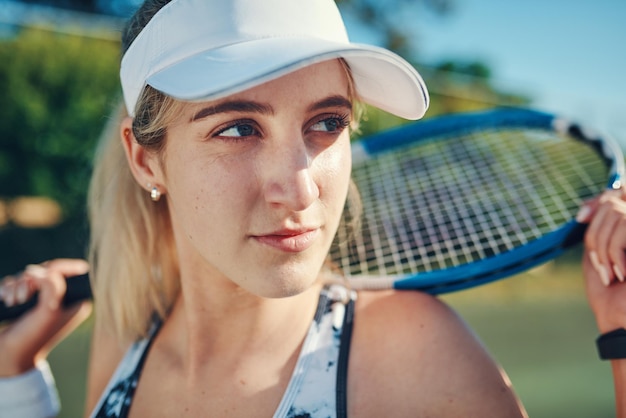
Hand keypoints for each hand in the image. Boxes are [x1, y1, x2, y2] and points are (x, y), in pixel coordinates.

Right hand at [0, 259, 91, 375]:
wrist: (7, 356)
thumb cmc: (32, 337)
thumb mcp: (49, 312)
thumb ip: (52, 287)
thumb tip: (38, 270)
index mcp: (76, 300)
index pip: (76, 270)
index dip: (59, 268)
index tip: (40, 277)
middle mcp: (62, 297)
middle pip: (50, 269)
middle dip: (32, 278)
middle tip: (23, 296)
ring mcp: (42, 297)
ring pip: (30, 274)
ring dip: (18, 284)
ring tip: (13, 302)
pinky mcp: (25, 299)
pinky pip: (16, 281)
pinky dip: (9, 287)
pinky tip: (6, 300)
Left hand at [578, 190, 625, 332]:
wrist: (622, 322)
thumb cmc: (608, 295)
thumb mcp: (596, 256)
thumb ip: (596, 230)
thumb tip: (586, 209)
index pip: (617, 195)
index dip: (598, 200)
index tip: (580, 216)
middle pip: (612, 203)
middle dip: (595, 233)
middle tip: (598, 262)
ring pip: (617, 214)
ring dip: (603, 245)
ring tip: (610, 272)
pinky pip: (625, 227)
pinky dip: (614, 250)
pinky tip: (622, 274)